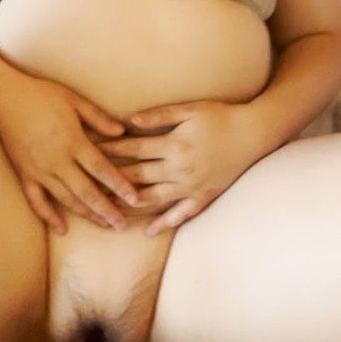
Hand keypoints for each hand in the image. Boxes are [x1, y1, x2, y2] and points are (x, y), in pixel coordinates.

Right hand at [0, 66, 139, 233]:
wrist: (3, 97)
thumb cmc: (41, 94)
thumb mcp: (74, 100)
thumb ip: (98, 117)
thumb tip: (123, 131)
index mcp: (72, 141)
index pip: (101, 169)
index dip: (120, 185)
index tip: (135, 199)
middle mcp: (57, 161)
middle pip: (86, 192)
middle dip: (107, 210)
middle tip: (122, 225)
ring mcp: (39, 170)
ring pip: (66, 199)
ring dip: (86, 214)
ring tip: (104, 225)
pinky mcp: (25, 174)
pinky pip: (37, 201)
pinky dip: (49, 216)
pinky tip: (62, 229)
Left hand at [99, 99, 261, 235]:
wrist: (254, 134)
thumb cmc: (220, 116)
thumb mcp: (190, 110)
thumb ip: (159, 115)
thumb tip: (129, 120)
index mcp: (174, 144)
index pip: (133, 149)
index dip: (110, 150)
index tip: (89, 151)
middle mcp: (179, 168)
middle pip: (138, 176)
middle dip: (111, 179)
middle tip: (87, 184)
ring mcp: (191, 186)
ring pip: (153, 198)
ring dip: (129, 204)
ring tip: (106, 209)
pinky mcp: (204, 196)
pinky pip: (181, 214)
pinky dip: (164, 223)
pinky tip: (147, 232)